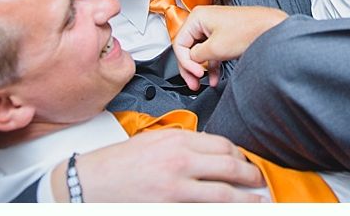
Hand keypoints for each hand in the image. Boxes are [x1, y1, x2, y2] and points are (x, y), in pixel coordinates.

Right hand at [51, 129, 265, 201]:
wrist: (88, 184)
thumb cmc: (117, 164)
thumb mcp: (153, 142)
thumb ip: (184, 145)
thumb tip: (212, 153)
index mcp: (177, 141)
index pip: (223, 145)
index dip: (240, 155)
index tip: (246, 161)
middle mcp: (181, 163)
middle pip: (231, 167)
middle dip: (252, 176)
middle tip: (261, 182)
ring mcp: (177, 190)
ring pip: (225, 195)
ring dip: (247, 200)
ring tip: (259, 203)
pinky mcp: (170, 209)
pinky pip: (205, 212)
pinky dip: (222, 211)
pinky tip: (232, 211)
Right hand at [173, 5, 286, 89]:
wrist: (270, 27)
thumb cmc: (248, 31)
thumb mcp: (215, 48)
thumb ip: (197, 56)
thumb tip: (191, 61)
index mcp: (197, 17)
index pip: (179, 44)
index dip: (185, 62)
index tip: (196, 74)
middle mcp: (203, 20)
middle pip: (187, 48)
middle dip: (189, 67)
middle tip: (193, 83)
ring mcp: (213, 27)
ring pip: (199, 51)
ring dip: (200, 69)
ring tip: (200, 83)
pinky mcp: (223, 34)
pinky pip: (211, 51)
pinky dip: (211, 65)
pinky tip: (213, 78)